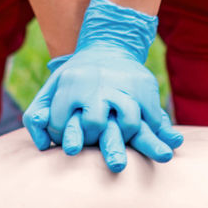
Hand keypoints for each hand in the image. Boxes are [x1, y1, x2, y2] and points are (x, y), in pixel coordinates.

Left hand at [21, 0, 183, 171]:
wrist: (108, 45)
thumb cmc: (76, 76)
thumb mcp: (52, 88)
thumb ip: (37, 115)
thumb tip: (42, 146)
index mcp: (70, 85)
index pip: (62, 123)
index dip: (65, 138)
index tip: (71, 146)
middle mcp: (96, 86)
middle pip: (95, 123)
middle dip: (98, 143)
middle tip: (111, 162)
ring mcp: (123, 87)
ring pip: (129, 122)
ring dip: (130, 141)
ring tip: (133, 153)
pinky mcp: (145, 89)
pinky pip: (154, 116)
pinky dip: (161, 132)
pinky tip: (170, 144)